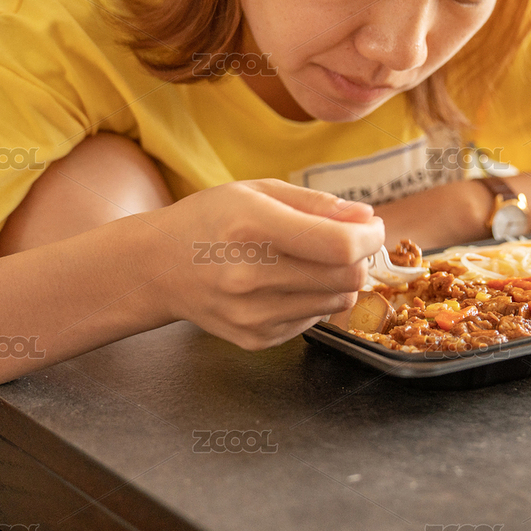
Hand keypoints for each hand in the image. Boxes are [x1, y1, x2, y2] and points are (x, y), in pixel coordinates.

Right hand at [148, 179, 384, 349]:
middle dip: (361, 257)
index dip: (370, 237)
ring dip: (341, 279)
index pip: (339, 246)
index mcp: (252, 229)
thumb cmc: (210, 220)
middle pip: (346, 278)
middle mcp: (249, 277)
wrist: (157, 267)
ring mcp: (251, 314)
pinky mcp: (254, 339)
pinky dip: (315, 299)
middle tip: (349, 241)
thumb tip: (367, 219)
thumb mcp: (258, 191)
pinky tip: (288, 281)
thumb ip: (317, 204)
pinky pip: (313, 320)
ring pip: (337, 302)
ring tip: (315, 259)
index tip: (373, 227)